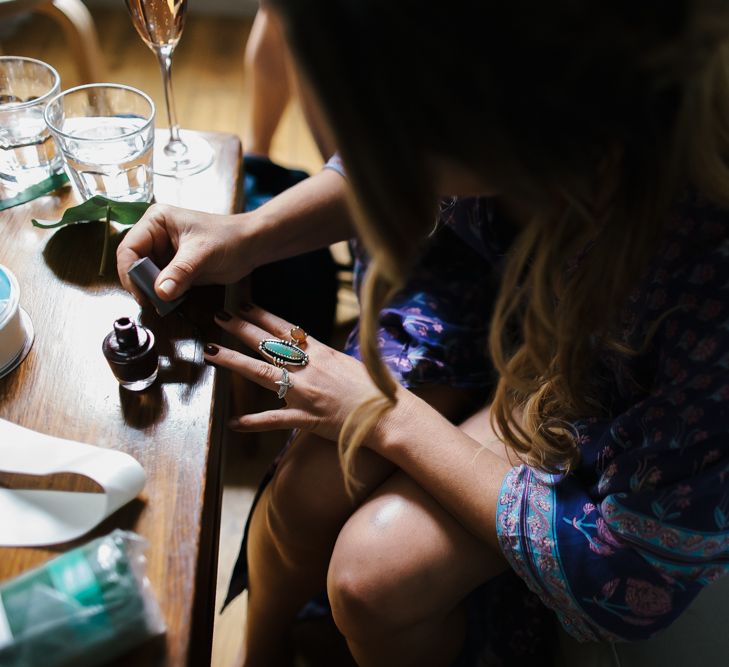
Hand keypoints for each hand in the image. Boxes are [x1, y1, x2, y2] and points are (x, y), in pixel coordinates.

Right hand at [116, 204, 253, 303]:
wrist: (250, 246)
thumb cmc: (229, 239)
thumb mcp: (202, 253)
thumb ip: (180, 272)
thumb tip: (160, 292)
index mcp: (155, 221)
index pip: (129, 248)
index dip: (130, 272)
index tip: (141, 293)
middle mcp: (155, 236)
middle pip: (134, 264)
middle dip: (141, 284)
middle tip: (152, 302)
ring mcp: (163, 253)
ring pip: (145, 277)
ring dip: (151, 292)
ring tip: (163, 304)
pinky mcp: (173, 268)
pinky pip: (160, 284)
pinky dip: (163, 295)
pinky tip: (171, 302)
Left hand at [205, 303, 385, 441]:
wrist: (390, 414)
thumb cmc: (375, 389)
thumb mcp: (348, 363)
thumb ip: (324, 358)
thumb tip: (308, 351)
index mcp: (321, 353)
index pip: (285, 329)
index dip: (262, 316)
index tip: (243, 305)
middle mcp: (310, 368)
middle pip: (268, 345)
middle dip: (241, 329)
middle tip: (219, 316)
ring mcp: (306, 393)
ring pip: (262, 374)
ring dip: (234, 362)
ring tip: (211, 352)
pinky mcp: (306, 418)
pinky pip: (274, 420)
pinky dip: (253, 422)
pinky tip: (232, 423)